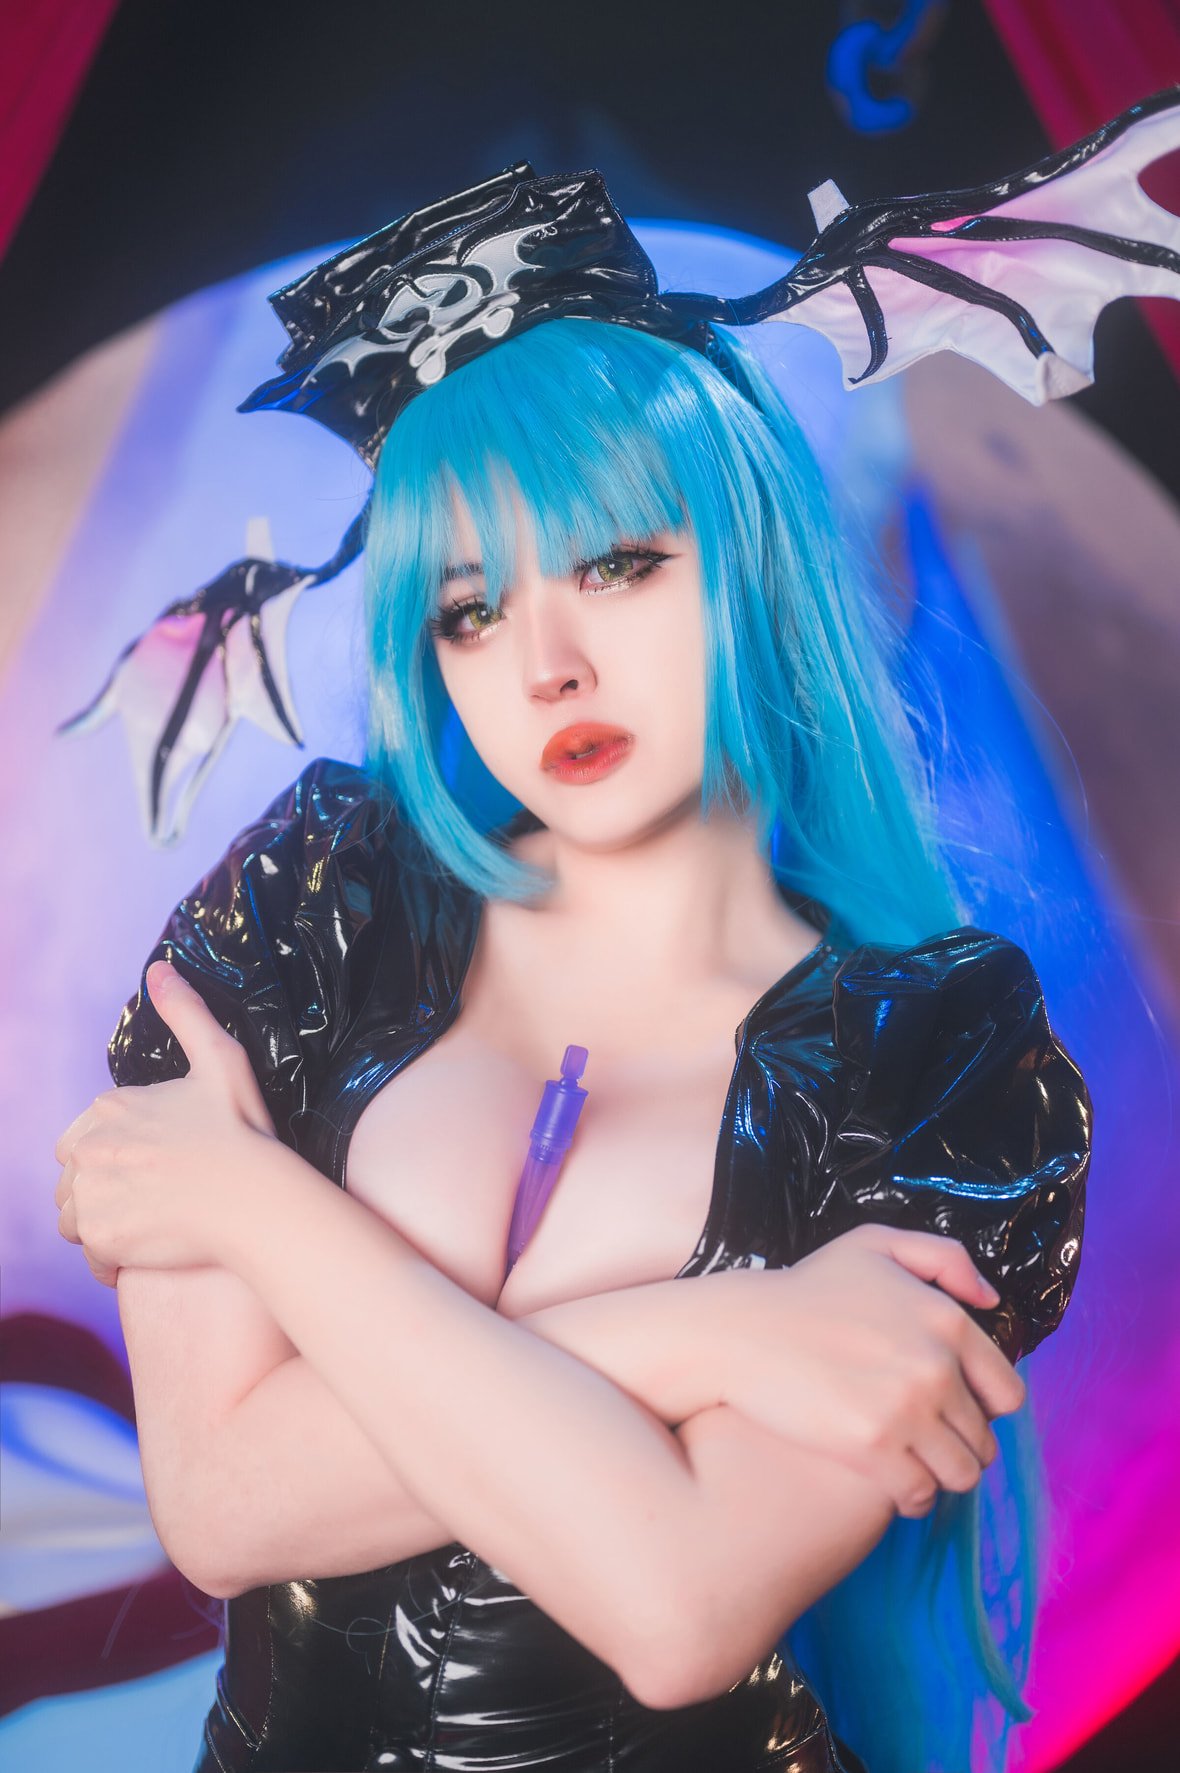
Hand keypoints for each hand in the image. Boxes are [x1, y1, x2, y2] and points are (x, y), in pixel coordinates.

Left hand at [54, 961, 278, 1285]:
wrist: (255, 1197)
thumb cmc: (243, 1131)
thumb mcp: (221, 1061)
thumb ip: (186, 1014)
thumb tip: (160, 968)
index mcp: (110, 1107)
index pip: (86, 1141)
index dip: (119, 1158)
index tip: (159, 1169)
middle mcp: (89, 1147)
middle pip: (76, 1180)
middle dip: (105, 1191)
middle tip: (156, 1201)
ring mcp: (92, 1193)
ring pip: (78, 1218)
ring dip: (106, 1224)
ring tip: (151, 1227)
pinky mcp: (101, 1235)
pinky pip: (92, 1256)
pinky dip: (114, 1260)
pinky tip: (149, 1251)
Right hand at [709, 1224, 1025, 1518]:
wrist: (742, 1331)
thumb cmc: (806, 1289)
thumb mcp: (875, 1245)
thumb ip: (943, 1259)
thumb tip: (991, 1299)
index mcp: (947, 1321)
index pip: (1007, 1395)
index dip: (983, 1410)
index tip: (954, 1413)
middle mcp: (937, 1366)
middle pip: (982, 1441)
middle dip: (959, 1446)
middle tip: (927, 1444)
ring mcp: (906, 1408)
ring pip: (960, 1474)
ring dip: (941, 1477)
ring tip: (915, 1467)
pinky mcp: (872, 1447)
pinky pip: (920, 1495)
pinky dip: (912, 1498)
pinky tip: (894, 1486)